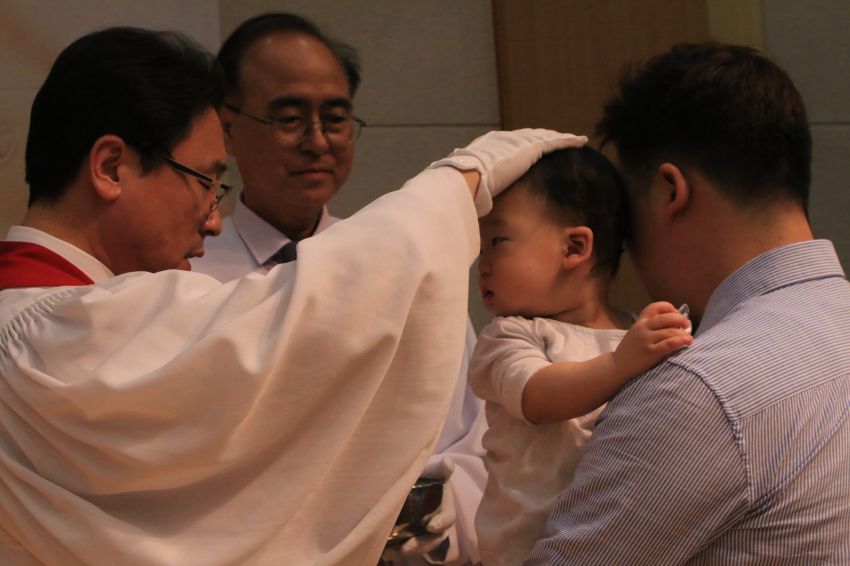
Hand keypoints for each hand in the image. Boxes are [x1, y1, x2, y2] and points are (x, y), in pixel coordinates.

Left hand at [381, 460, 457, 564]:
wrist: (419, 481)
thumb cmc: (429, 475)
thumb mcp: (435, 470)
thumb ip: (441, 468)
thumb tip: (448, 462)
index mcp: (446, 509)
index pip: (447, 519)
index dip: (441, 523)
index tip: (431, 525)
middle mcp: (438, 525)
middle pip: (433, 539)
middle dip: (421, 544)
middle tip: (407, 547)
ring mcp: (425, 533)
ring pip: (420, 546)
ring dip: (407, 551)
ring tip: (391, 552)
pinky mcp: (412, 537)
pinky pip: (407, 548)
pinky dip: (397, 551)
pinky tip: (385, 551)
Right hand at [429, 129, 586, 214]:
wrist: (464, 181)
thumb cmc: (461, 194)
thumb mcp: (465, 196)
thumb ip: (471, 200)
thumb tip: (465, 218)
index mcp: (484, 151)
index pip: (506, 148)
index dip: (519, 150)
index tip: (528, 155)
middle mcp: (500, 142)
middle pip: (526, 139)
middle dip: (541, 140)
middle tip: (555, 143)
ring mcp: (515, 143)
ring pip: (542, 138)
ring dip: (557, 139)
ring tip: (572, 140)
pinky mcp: (528, 147)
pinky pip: (553, 142)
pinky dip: (567, 141)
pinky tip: (579, 141)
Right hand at [612, 301, 692, 378]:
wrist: (617, 366)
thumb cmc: (630, 351)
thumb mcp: (636, 333)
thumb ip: (650, 327)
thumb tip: (675, 324)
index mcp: (639, 322)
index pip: (655, 307)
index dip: (668, 307)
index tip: (676, 313)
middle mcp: (642, 328)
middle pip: (666, 317)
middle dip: (680, 319)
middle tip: (687, 325)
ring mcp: (646, 340)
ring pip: (670, 331)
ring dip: (683, 333)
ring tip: (689, 337)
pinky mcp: (651, 352)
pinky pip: (669, 344)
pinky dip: (681, 341)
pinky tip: (688, 341)